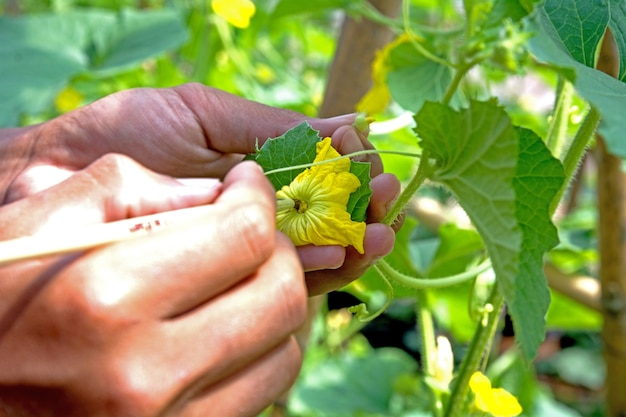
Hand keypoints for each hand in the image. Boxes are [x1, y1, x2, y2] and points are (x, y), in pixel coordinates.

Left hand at [0, 83, 399, 293]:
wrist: (56, 175)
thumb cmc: (127, 134)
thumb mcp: (206, 115)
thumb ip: (273, 129)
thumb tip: (345, 126)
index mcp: (257, 171)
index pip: (321, 175)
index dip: (353, 172)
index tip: (374, 163)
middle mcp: (256, 214)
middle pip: (326, 218)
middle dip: (361, 210)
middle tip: (386, 201)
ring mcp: (242, 249)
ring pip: (314, 253)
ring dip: (351, 242)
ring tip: (377, 229)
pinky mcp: (223, 281)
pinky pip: (282, 279)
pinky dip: (318, 268)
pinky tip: (341, 252)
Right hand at [0, 157, 306, 415]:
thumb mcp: (33, 225)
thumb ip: (127, 189)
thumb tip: (215, 192)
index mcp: (105, 296)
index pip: (243, 236)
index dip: (259, 198)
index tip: (248, 183)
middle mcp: (144, 371)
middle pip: (282, 295)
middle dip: (277, 250)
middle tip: (249, 230)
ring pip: (284, 350)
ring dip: (273, 305)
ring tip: (236, 282)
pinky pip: (261, 394)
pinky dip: (257, 353)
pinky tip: (222, 329)